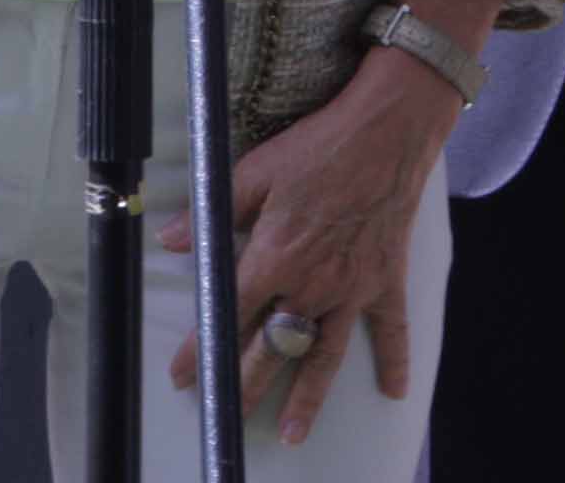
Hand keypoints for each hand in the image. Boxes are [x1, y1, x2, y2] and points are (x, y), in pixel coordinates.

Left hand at [161, 45, 459, 441]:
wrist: (388, 130)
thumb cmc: (320, 145)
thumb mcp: (256, 169)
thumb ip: (214, 211)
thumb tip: (169, 239)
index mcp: (273, 257)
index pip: (227, 314)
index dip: (200, 348)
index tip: (182, 377)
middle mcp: (310, 284)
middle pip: (270, 348)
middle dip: (245, 386)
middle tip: (227, 418)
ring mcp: (350, 289)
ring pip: (323, 355)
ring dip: (307, 397)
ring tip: (292, 434)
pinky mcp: (384, 281)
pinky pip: (391, 331)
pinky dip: (395, 361)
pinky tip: (395, 392)